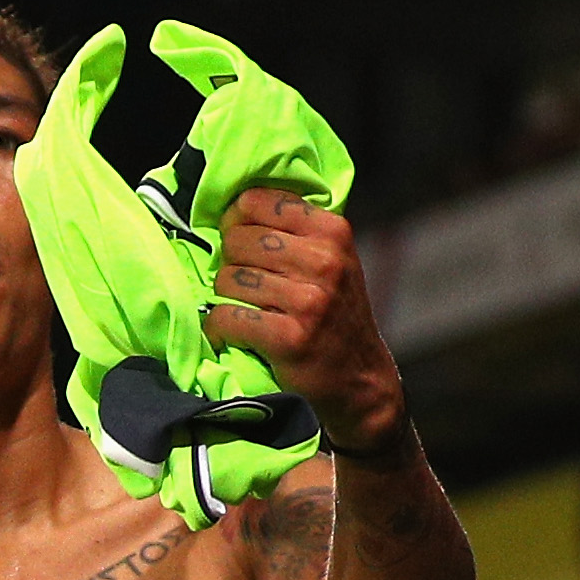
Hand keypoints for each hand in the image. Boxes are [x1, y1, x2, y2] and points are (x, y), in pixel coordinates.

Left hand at [201, 186, 404, 454]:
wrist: (360, 378)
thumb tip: (233, 206)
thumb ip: (294, 230)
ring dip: (224, 298)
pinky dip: (219, 328)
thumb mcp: (332, 259)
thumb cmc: (334, 314)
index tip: (237, 240)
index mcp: (332, 230)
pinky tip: (229, 334)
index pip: (256, 202)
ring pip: (228, 279)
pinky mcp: (289, 337)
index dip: (234, 221)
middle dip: (229, 263)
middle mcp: (324, 260)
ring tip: (241, 309)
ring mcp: (309, 300)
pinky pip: (227, 318)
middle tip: (241, 284)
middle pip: (237, 241)